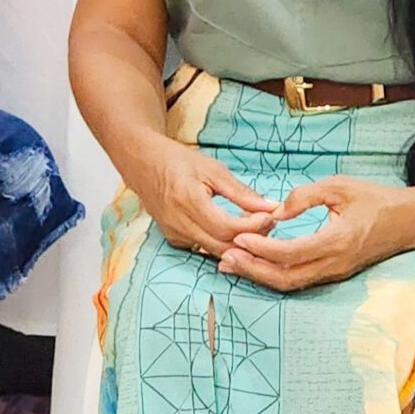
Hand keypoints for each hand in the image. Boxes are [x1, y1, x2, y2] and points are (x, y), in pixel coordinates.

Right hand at [130, 141, 278, 259]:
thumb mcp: (213, 169)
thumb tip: (270, 206)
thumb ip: (241, 192)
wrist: (143, 164)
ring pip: (214, 252)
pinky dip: (223, 243)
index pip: (226, 227)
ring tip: (256, 225)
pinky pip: (204, 249)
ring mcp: (174, 234)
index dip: (253, 226)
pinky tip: (235, 230)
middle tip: (269, 223)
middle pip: (222, 246)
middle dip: (251, 239)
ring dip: (239, 243)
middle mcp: (178, 223)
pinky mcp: (173, 240)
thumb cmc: (178, 161)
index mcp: (188, 200)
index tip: (271, 215)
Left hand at [220, 175, 414, 291]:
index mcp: (336, 241)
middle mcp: (334, 264)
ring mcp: (334, 273)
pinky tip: (257, 264)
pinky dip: (274, 275)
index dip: (262, 248)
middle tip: (225, 259)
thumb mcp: (340, 186)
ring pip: (291, 284)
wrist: (408, 222)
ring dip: (260, 276)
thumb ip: (304, 196)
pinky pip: (299, 280)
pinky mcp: (333, 274)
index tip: (239, 237)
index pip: (291, 252)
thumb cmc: (375, 200)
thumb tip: (275, 212)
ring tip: (232, 265)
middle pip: (286, 278)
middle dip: (253, 270)